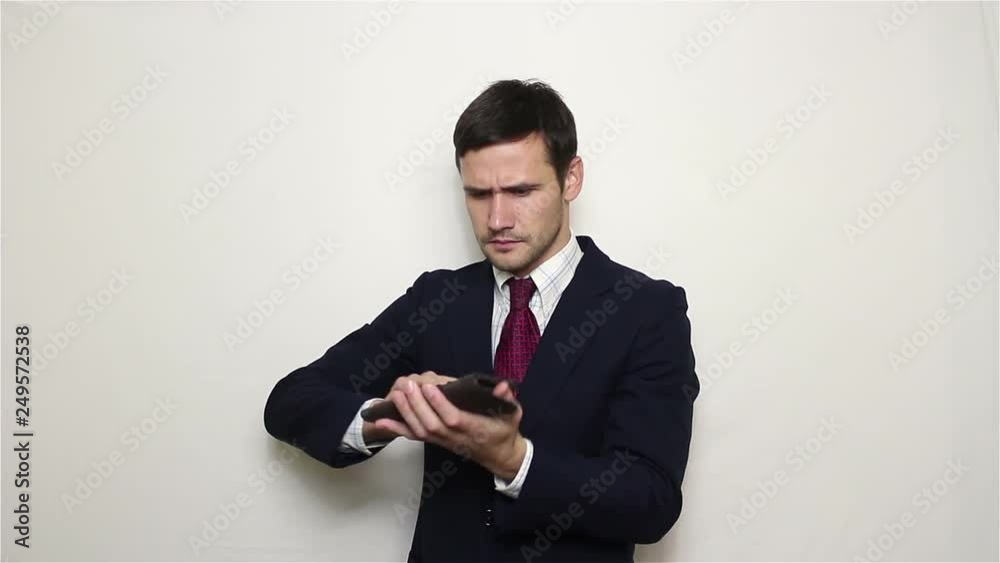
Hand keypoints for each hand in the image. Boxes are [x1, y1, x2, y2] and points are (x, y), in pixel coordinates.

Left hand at [375, 375, 526, 478]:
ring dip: (406, 413)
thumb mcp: (513, 414)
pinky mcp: (436, 442)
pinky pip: (414, 436)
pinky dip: (397, 428)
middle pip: (432, 424)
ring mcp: (444, 441)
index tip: (429, 387)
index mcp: (475, 429)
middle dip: (417, 405)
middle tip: (407, 385)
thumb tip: (502, 386)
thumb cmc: (505, 431)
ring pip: (421, 431)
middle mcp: (456, 438)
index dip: (440, 405)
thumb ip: (507, 399)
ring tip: (396, 394)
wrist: (499, 455)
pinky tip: (382, 420)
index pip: (454, 419)